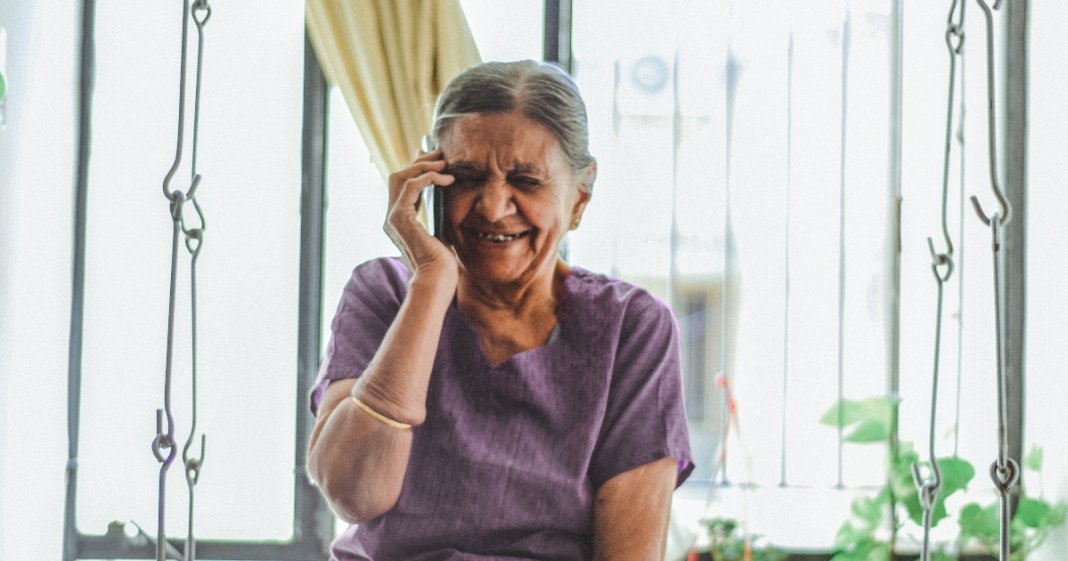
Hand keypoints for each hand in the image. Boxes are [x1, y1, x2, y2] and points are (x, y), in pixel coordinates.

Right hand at [385, 149, 457, 283]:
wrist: (437, 281)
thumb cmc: (443, 263)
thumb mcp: (442, 230)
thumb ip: (440, 212)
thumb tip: (449, 192)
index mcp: (400, 220)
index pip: (403, 184)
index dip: (418, 168)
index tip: (438, 159)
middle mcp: (392, 217)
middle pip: (398, 176)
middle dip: (420, 161)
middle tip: (443, 154)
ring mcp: (392, 217)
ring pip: (401, 177)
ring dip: (424, 166)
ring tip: (446, 163)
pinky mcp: (400, 218)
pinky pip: (411, 186)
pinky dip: (428, 177)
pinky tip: (447, 179)